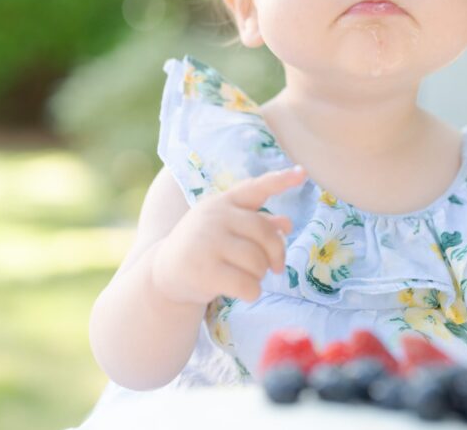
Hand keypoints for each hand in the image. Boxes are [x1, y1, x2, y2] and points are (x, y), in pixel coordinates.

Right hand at [151, 166, 306, 304]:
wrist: (163, 273)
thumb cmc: (203, 248)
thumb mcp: (226, 229)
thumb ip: (256, 222)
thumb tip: (287, 223)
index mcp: (223, 203)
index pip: (255, 188)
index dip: (280, 181)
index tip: (303, 173)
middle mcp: (215, 217)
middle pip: (265, 234)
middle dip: (276, 255)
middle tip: (275, 268)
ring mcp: (208, 242)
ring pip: (258, 262)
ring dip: (261, 276)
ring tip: (250, 278)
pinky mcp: (205, 270)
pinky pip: (247, 284)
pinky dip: (253, 292)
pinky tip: (245, 292)